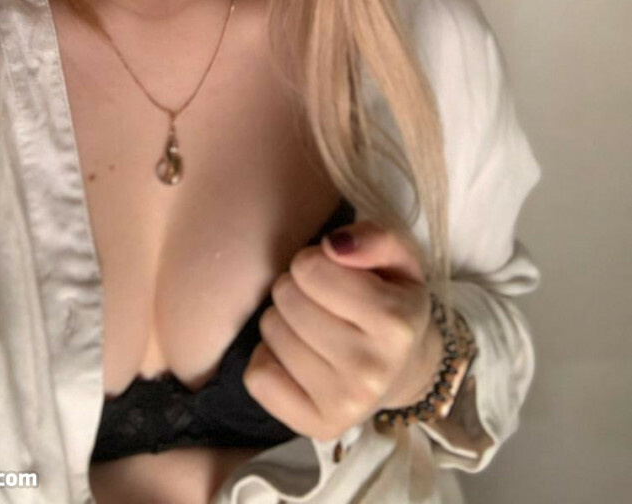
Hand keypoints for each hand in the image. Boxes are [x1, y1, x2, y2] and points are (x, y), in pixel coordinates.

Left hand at [242, 221, 445, 441]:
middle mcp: (372, 369)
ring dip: (282, 320)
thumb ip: (375, 238)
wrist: (407, 370)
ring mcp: (345, 404)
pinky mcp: (317, 426)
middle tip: (319, 300)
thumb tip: (333, 245)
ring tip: (310, 326)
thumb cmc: (393, 301)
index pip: (311, 267)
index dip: (313, 262)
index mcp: (395, 322)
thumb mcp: (399, 259)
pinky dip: (267, 359)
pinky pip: (258, 377)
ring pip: (269, 333)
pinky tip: (296, 356)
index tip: (331, 273)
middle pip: (286, 298)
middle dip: (296, 288)